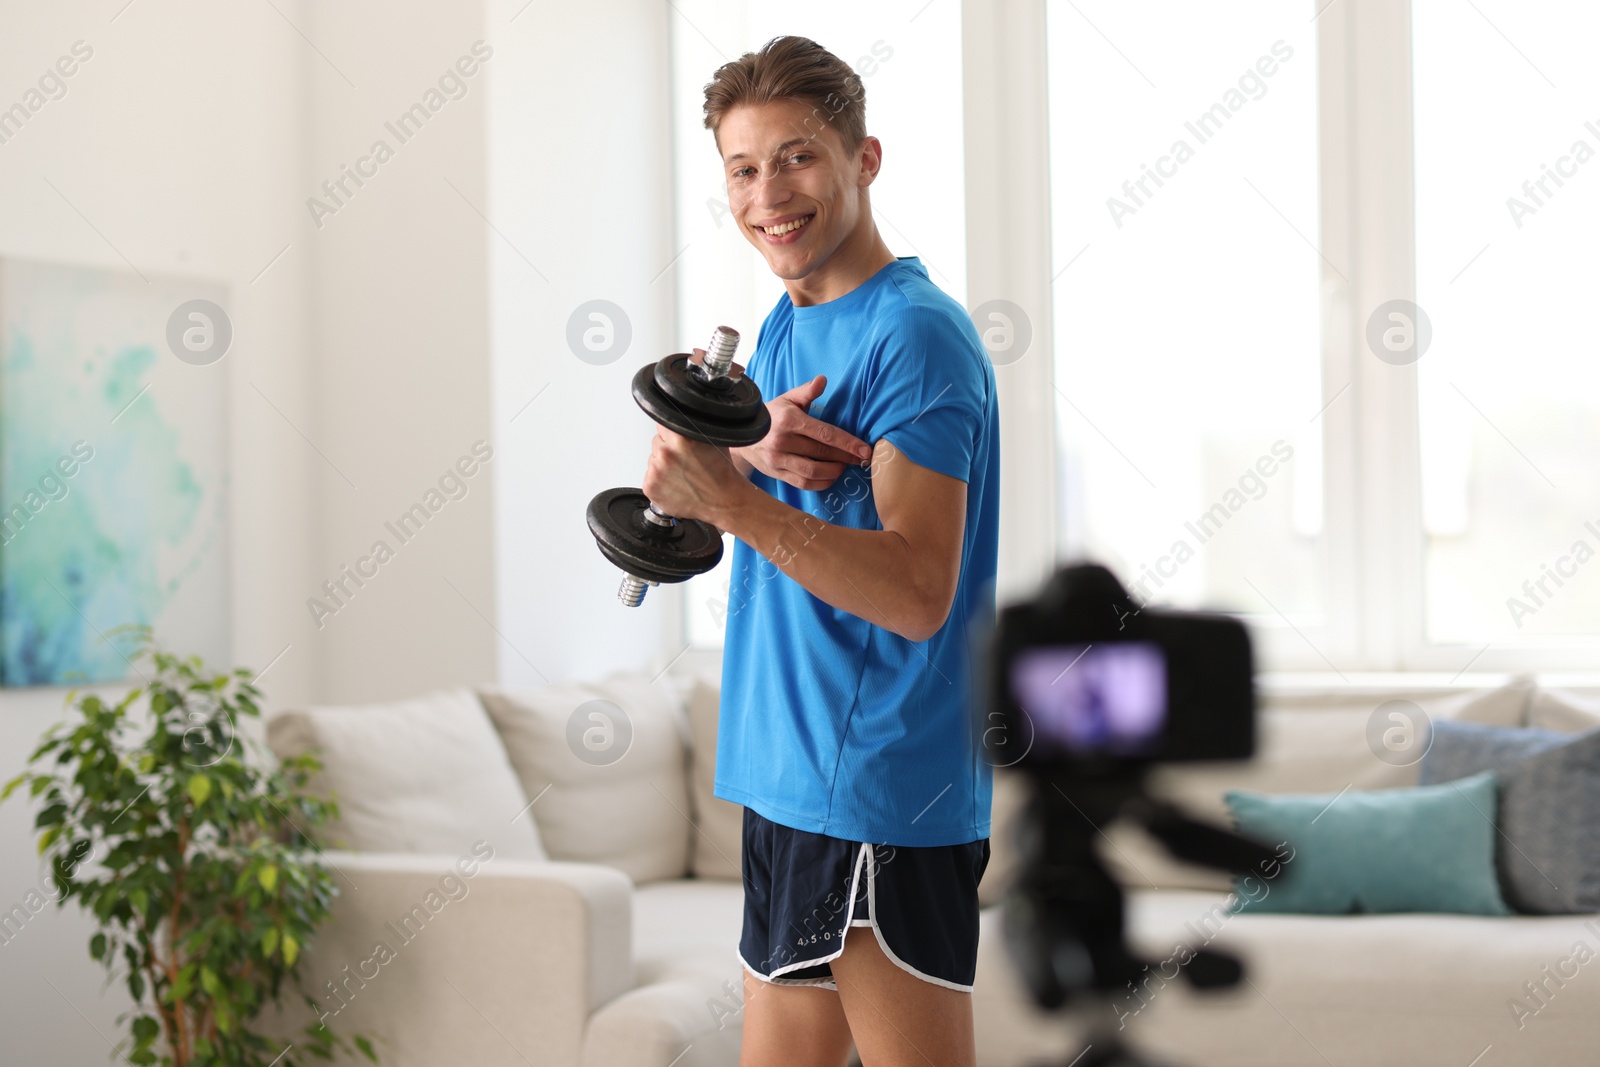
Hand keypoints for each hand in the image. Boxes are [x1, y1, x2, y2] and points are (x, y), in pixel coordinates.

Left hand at [641, 425, 747, 526]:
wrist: (722, 500)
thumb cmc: (719, 472)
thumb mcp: (711, 438)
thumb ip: (691, 425)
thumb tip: (682, 412)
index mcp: (680, 439)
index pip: (663, 423)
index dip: (672, 431)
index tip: (678, 439)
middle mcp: (665, 454)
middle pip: (657, 442)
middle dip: (668, 449)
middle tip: (685, 460)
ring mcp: (655, 472)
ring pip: (653, 460)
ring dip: (663, 465)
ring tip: (682, 474)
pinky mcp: (650, 487)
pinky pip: (649, 477)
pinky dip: (660, 481)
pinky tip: (676, 484)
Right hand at [736, 375, 872, 491]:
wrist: (743, 435)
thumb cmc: (772, 415)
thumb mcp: (787, 399)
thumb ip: (807, 391)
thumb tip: (823, 379)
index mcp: (789, 420)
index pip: (825, 434)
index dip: (848, 443)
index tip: (865, 449)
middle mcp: (783, 441)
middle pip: (822, 453)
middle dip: (846, 457)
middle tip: (862, 459)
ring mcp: (779, 460)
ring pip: (814, 472)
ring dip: (834, 471)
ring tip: (844, 466)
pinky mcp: (777, 474)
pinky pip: (804, 484)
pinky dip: (821, 483)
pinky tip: (830, 476)